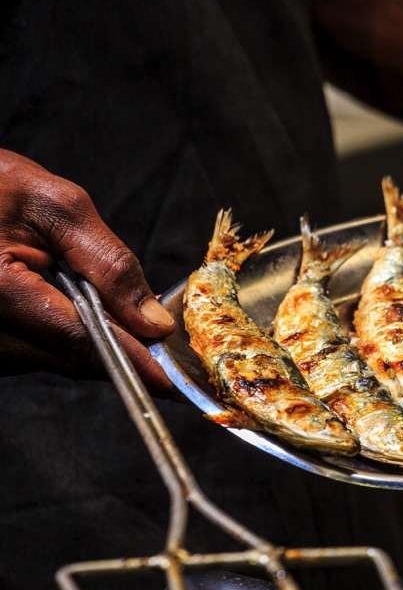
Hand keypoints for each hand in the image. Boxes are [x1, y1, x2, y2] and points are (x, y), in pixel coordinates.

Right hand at [0, 149, 176, 392]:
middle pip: (73, 360)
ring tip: (127, 319)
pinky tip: (88, 314)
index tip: (178, 383)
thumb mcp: (53, 206)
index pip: (81, 340)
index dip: (135, 363)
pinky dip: (70, 338)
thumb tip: (153, 320)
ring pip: (57, 361)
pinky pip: (38, 352)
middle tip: (172, 350)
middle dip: (125, 355)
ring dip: (98, 345)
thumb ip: (109, 262)